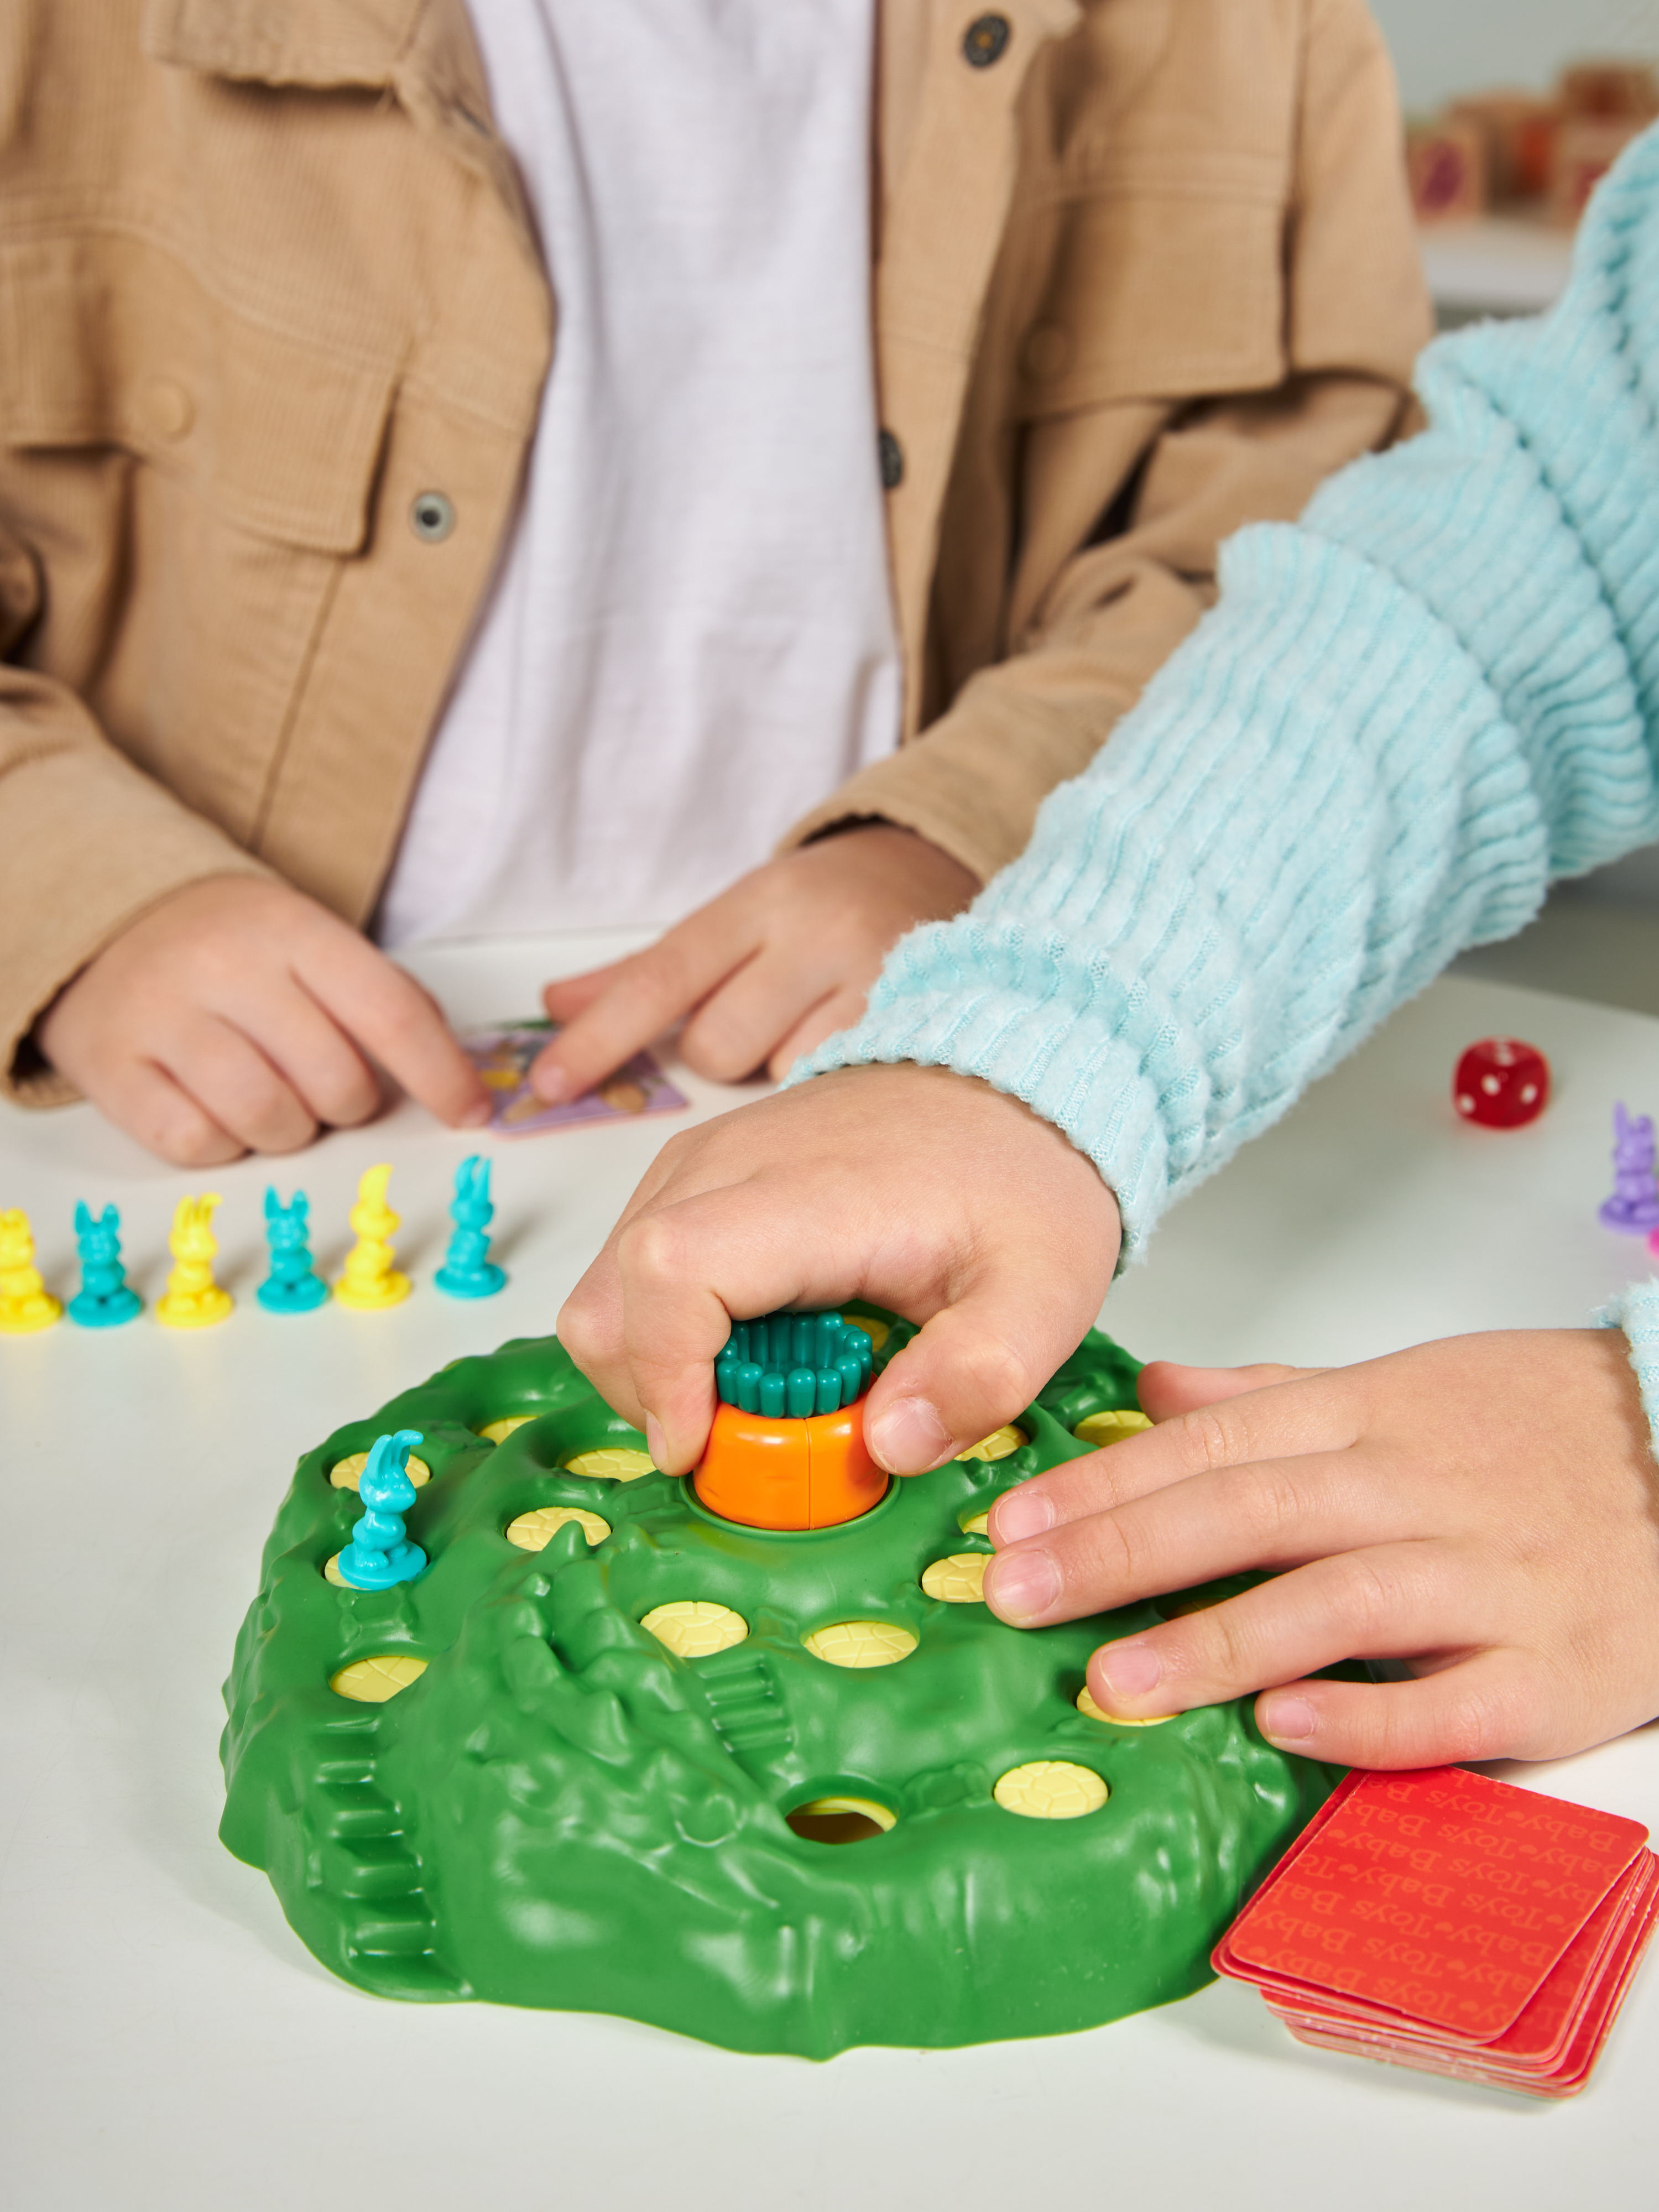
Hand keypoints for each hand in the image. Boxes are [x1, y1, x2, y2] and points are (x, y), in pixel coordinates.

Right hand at [37, 876, 490, 1163]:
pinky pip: (197, 1144)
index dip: (441, 1076)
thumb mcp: (311, 941)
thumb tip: (455, 1071)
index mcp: (290, 928)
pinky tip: (217, 1110)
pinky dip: (222, 1144)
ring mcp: (161, 1017)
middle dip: (349, 1103)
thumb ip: (384, 996)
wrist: (105, 926)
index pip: (391, 1013)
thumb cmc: (231, 949)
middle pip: (335, 1082)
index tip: (469, 1112)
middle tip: (326, 1085)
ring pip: (269, 1120)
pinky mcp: (111, 1068)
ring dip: (289, 1130)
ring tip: (273, 1097)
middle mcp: (224, 966)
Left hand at [530, 823, 977, 1099]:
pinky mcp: (915, 1029)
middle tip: (762, 1018)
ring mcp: (872, 984)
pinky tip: (847, 1051)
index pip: (661, 977)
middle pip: (716, 1044)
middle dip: (720, 1051)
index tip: (550, 1084)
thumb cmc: (818, 909)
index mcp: (760, 902)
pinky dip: (823, 1082)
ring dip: (775, 1068)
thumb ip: (645, 971)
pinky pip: (832, 1090)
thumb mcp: (735, 918)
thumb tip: (557, 1008)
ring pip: (774, 1074)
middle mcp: (815, 936)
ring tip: (811, 1027)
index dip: (599, 1038)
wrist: (934, 875)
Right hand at [557, 1061, 1121, 1473]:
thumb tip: (891, 1448)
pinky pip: (632, 1268)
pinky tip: (754, 1350)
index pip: (669, 1271)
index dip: (662, 1376)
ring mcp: (703, 1162)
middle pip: (609, 1296)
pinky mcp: (698, 1173)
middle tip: (745, 1439)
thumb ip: (980, 1376)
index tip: (704, 1447)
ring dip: (657, 1368)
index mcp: (810, 1194)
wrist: (1017, 1086)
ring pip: (607, 1289)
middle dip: (650, 1394)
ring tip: (761, 1397)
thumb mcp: (1046, 1294)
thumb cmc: (1023, 1185)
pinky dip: (665, 1331)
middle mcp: (729, 1164)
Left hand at [983, 1332, 1658, 1767]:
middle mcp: (1418, 1492)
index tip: (1011, 1522)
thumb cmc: (1541, 1427)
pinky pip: (1454, 1702)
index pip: (1215, 1445)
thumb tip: (1155, 1388)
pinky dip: (1371, 1716)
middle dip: (1121, 1553)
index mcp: (1373, 1417)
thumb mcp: (1408, 1383)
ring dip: (1220, 1640)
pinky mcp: (1552, 1674)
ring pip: (1339, 1605)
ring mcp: (1488, 1584)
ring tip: (1112, 1680)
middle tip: (1012, 1595)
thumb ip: (1273, 1393)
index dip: (1106, 1483)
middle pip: (1252, 1514)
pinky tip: (1285, 1728)